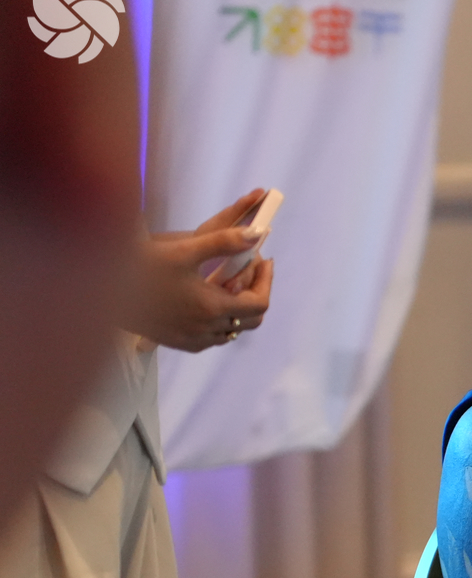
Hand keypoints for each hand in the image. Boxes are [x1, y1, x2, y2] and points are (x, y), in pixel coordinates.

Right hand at [126, 191, 275, 350]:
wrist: (98, 291)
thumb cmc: (139, 266)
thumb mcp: (184, 249)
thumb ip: (224, 242)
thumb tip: (258, 234)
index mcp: (213, 308)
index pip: (261, 303)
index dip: (266, 281)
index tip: (264, 260)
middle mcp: (206, 330)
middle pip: (251, 319)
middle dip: (256, 292)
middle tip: (250, 267)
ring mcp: (192, 340)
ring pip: (232, 329)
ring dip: (238, 307)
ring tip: (228, 278)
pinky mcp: (177, 343)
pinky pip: (211, 337)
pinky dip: (219, 320)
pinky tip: (208, 297)